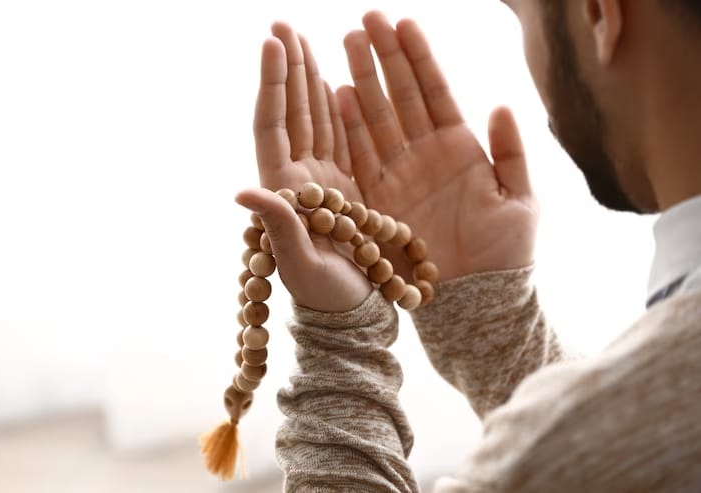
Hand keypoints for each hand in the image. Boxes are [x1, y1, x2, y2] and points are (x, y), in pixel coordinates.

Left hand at [236, 23, 371, 312]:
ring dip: (308, 80)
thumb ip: (277, 226)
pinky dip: (336, 109)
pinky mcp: (344, 189)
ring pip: (314, 120)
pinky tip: (334, 84)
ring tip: (305, 41)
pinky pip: (339, 139)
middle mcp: (298, 180)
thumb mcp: (299, 266)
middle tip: (284, 25)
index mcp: (284, 191)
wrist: (349, 312)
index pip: (274, 126)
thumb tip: (242, 191)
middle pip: (291, 113)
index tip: (272, 42)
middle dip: (288, 68)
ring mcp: (321, 182)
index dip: (273, 84)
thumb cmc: (323, 297)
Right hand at [337, 11, 538, 281]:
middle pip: (402, 96)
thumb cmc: (506, 253)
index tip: (404, 23)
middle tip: (367, 20)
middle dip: (385, 58)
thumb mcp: (520, 199)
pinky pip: (361, 158)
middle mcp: (425, 155)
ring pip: (377, 119)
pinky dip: (350, 129)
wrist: (475, 298)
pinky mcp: (379, 198)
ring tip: (348, 44)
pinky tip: (338, 96)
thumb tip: (501, 106)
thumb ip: (511, 152)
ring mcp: (399, 174)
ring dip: (363, 81)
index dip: (420, 58)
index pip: (436, 92)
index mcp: (460, 148)